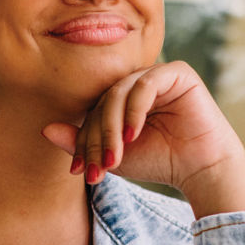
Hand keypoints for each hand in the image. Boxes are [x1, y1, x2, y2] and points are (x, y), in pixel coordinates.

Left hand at [40, 61, 244, 216]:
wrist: (201, 169)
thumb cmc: (160, 161)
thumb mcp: (113, 155)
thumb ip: (82, 142)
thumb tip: (44, 129)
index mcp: (122, 97)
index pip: (93, 111)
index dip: (83, 140)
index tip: (78, 171)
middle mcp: (137, 82)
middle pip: (103, 102)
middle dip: (97, 138)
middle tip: (98, 167)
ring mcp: (156, 74)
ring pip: (119, 92)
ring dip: (112, 127)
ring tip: (115, 155)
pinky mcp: (177, 73)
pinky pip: (145, 85)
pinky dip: (134, 110)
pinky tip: (133, 135)